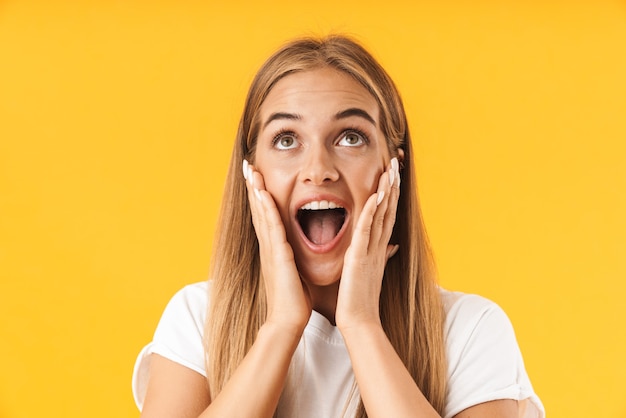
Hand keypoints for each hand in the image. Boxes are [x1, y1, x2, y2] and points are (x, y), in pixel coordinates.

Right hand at [243, 160, 311, 335]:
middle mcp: (269, 245)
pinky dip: (266, 208)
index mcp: (275, 248)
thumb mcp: (297, 272)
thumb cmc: (295, 299)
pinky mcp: (277, 255)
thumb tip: (303, 251)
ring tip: (251, 170)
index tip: (258, 177)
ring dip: (256, 190)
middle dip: (253, 186)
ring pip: (261, 213)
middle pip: (259, 210)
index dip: (261, 196)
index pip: (266, 216)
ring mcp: (271, 249)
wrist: (288, 320)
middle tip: (248, 165)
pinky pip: (271, 227)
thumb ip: (296, 258)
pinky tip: (263, 193)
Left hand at [335, 158, 399, 330]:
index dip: (391, 193)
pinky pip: (367, 230)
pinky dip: (372, 212)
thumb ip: (381, 255)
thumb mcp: (371, 271)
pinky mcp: (360, 257)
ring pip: (381, 215)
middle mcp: (379, 245)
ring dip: (386, 191)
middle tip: (395, 161)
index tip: (392, 173)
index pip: (387, 214)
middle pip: (389, 209)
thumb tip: (393, 245)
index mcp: (378, 248)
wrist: (358, 321)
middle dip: (392, 185)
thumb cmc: (361, 298)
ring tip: (390, 169)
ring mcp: (371, 250)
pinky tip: (375, 195)